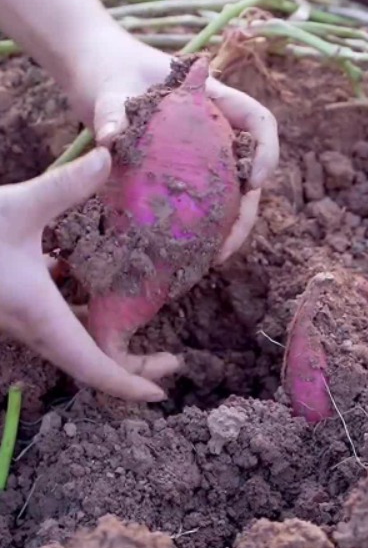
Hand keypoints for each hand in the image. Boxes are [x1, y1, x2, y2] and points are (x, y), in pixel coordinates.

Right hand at [0, 149, 167, 402]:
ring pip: (69, 338)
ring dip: (105, 335)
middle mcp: (29, 326)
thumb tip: (109, 155)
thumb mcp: (17, 205)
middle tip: (171, 357)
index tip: (160, 392)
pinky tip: (84, 276)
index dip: (128, 383)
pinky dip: (77, 309)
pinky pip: (51, 317)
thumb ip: (66, 186)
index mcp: (39, 314)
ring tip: (141, 317)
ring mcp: (16, 318)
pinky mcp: (8, 303)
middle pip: (88, 360)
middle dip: (130, 364)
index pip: (92, 366)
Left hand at [71, 32, 278, 261]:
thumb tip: (110, 140)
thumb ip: (113, 112)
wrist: (93, 76)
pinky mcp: (180, 174)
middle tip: (226, 246)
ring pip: (229, 194)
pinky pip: (201, 203)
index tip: (255, 180)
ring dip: (227, 228)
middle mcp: (215, 130)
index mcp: (214, 100)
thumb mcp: (110, 90)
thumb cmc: (110, 72)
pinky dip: (200, 228)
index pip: (259, 121)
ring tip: (211, 259)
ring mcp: (200, 154)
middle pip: (249, 171)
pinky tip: (185, 252)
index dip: (267, 151)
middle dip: (246, 212)